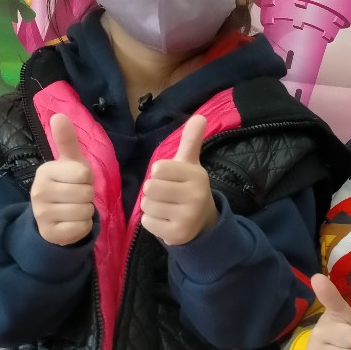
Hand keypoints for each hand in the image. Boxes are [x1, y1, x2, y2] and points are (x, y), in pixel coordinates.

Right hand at [31, 113, 94, 245]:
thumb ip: (67, 140)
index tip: (76, 180)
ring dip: (86, 211)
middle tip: (76, 197)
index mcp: (45, 171)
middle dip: (88, 196)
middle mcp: (38, 191)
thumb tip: (59, 115)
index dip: (87, 178)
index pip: (84, 173)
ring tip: (74, 208)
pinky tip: (72, 223)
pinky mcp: (50, 232)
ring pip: (85, 211)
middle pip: (86, 193)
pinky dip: (83, 227)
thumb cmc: (68, 185)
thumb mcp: (72, 162)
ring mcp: (41, 213)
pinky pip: (81, 228)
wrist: (55, 218)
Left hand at [141, 115, 216, 245]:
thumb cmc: (189, 188)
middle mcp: (195, 195)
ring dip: (152, 207)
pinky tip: (167, 221)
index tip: (171, 179)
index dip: (159, 174)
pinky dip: (152, 222)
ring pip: (147, 205)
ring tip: (167, 208)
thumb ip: (191, 141)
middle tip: (168, 196)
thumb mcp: (190, 164)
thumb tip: (200, 116)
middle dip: (153, 191)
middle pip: (150, 187)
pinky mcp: (178, 233)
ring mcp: (188, 216)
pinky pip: (148, 222)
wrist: (203, 222)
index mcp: (196, 175)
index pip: (158, 169)